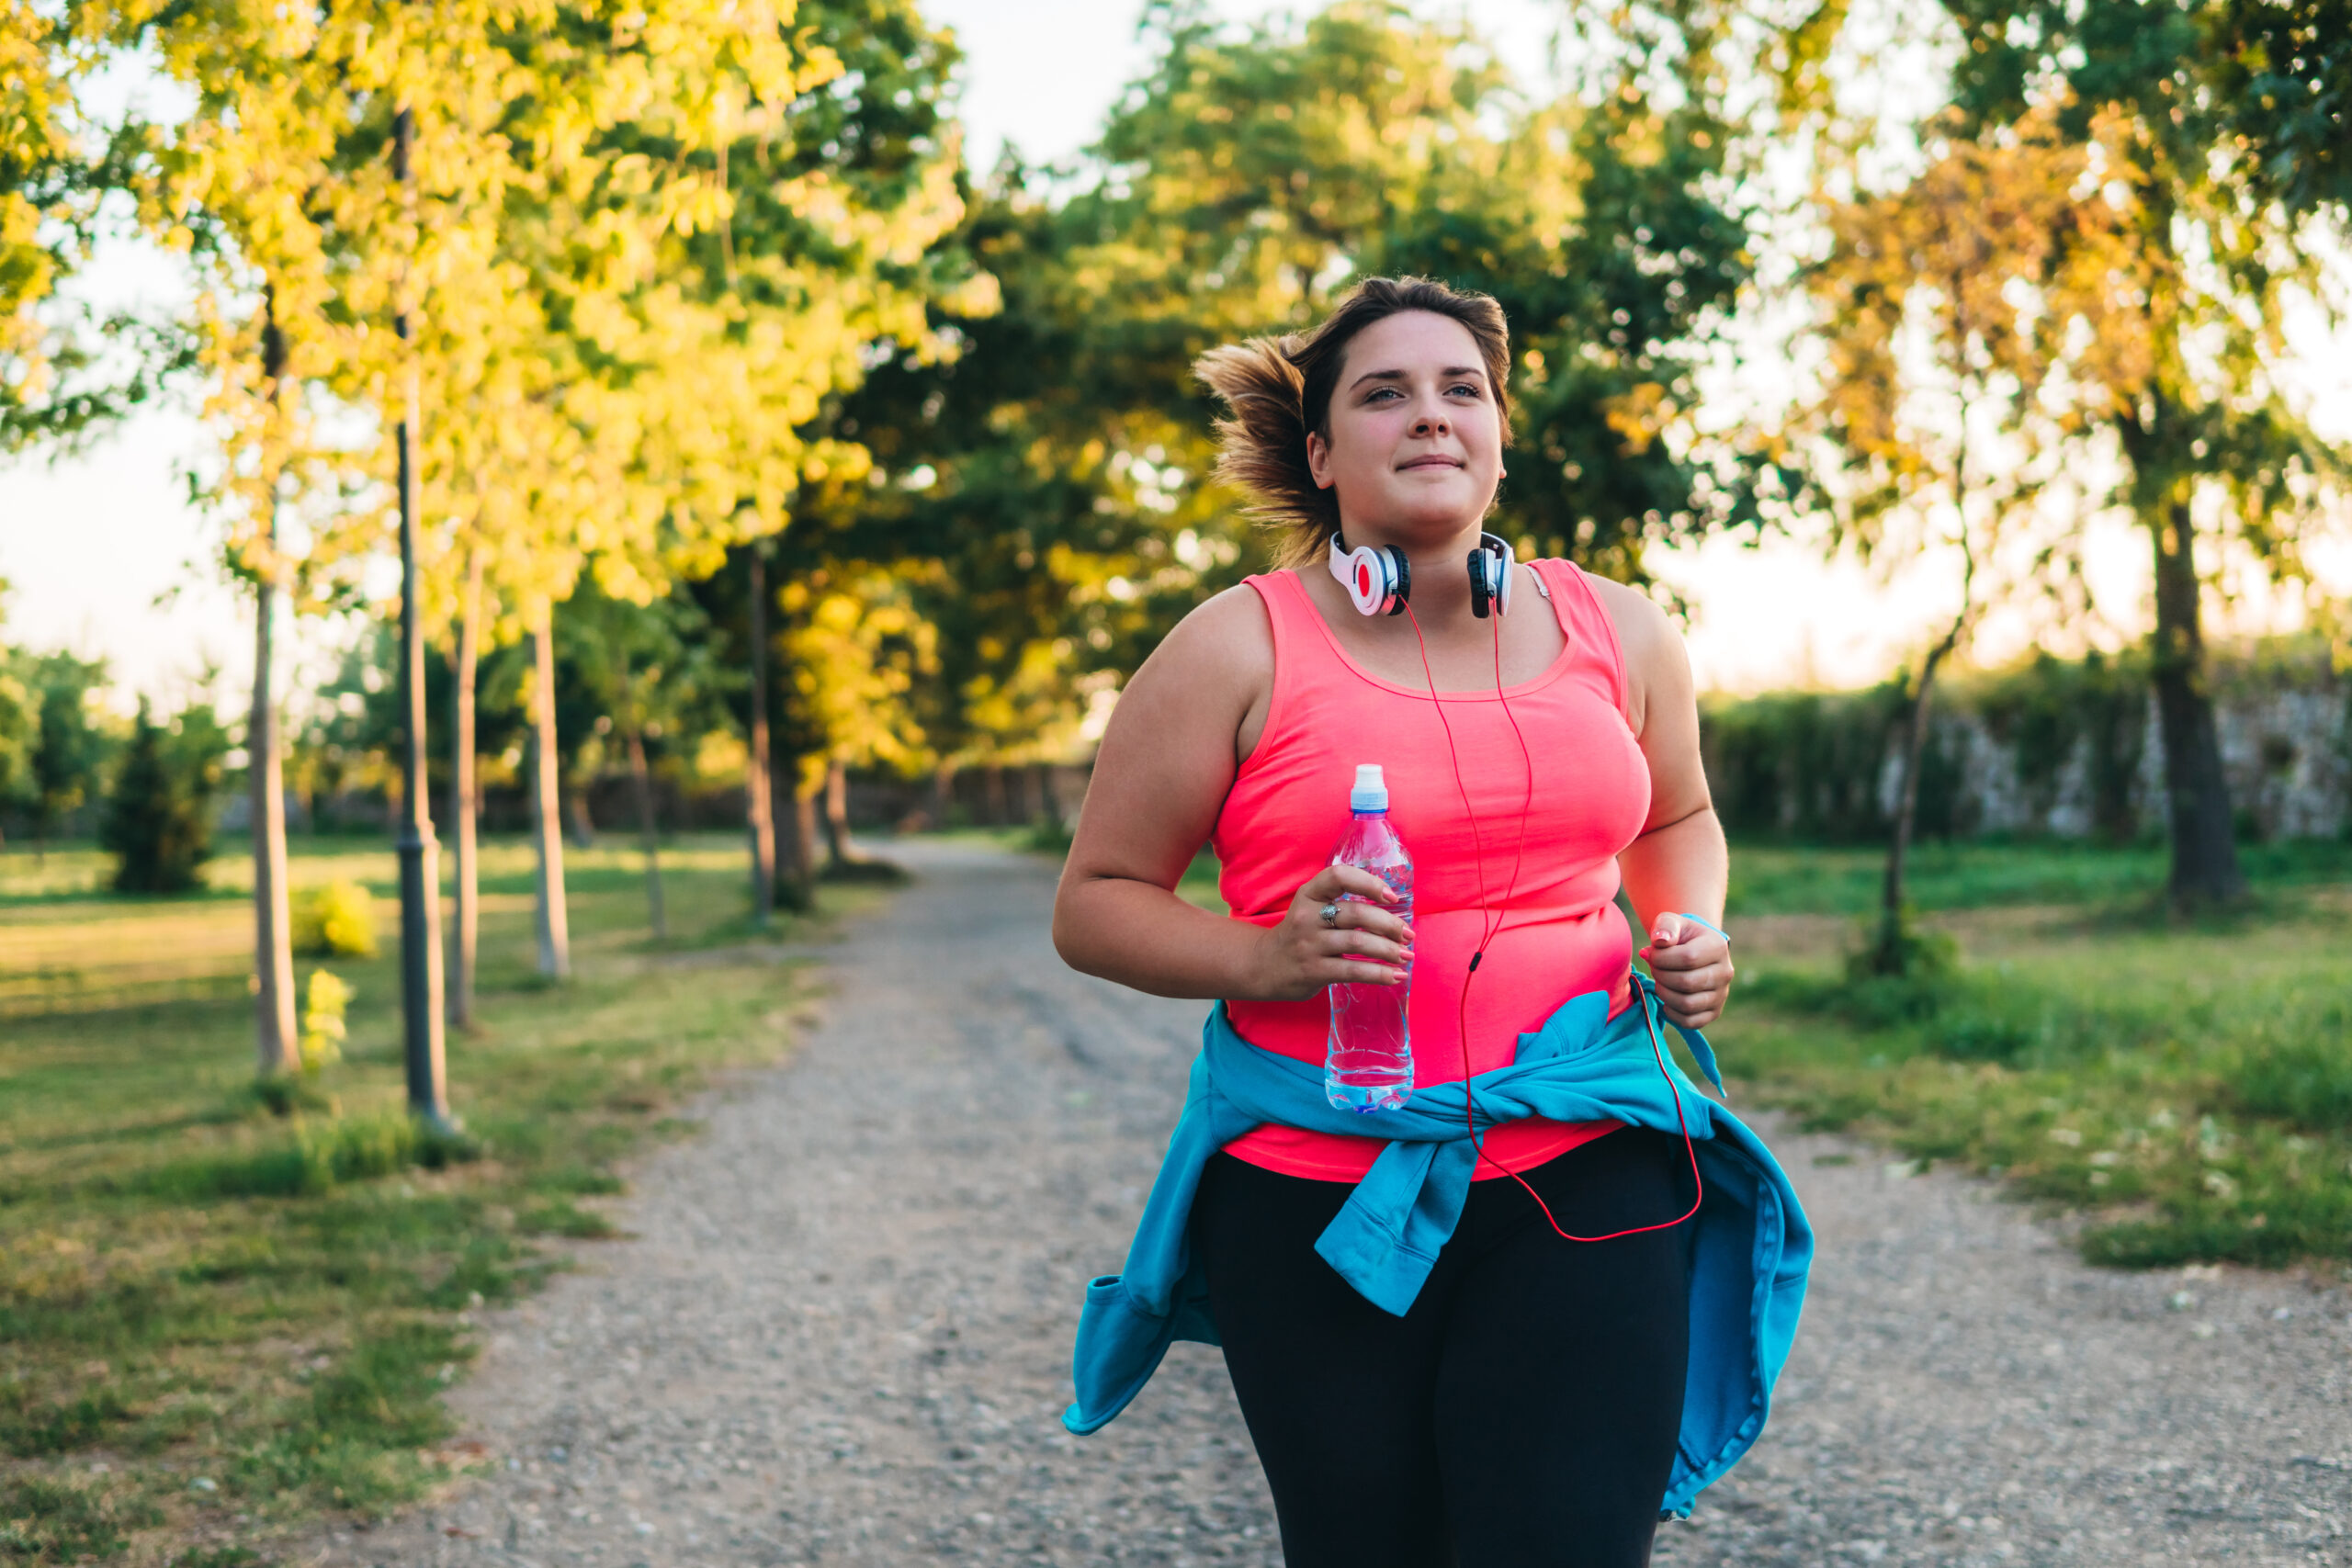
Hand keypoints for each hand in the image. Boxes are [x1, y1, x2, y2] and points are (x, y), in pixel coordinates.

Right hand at [1244, 865, 1414, 1000]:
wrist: (1264, 965)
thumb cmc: (1300, 933)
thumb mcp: (1311, 907)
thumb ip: (1341, 903)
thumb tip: (1392, 911)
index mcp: (1309, 894)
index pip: (1338, 876)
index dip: (1368, 883)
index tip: (1391, 897)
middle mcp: (1307, 916)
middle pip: (1356, 914)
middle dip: (1389, 924)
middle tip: (1408, 935)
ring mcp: (1309, 945)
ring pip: (1358, 943)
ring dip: (1389, 950)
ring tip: (1407, 956)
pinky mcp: (1314, 971)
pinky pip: (1353, 971)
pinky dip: (1379, 974)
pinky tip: (1396, 975)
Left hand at [1640, 915, 1732, 1029]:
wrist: (1693, 950)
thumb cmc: (1680, 936)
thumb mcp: (1672, 922)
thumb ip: (1665, 925)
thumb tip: (1660, 941)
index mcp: (1718, 947)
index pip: (1688, 958)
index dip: (1661, 958)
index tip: (1650, 953)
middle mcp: (1725, 972)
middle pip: (1686, 983)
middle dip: (1660, 976)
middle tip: (1654, 968)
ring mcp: (1722, 995)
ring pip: (1687, 1004)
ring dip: (1664, 994)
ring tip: (1660, 981)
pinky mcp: (1714, 1012)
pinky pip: (1690, 1021)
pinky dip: (1672, 1013)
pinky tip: (1666, 999)